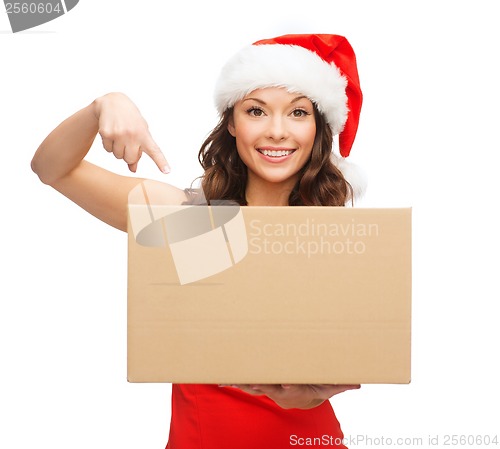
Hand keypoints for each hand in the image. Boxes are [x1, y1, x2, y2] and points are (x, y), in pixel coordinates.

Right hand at [94, 92, 169, 173]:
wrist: (113, 102)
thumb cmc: (130, 121)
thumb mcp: (139, 133)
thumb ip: (139, 151)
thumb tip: (133, 169)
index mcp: (144, 134)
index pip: (154, 151)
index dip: (161, 162)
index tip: (167, 171)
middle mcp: (132, 134)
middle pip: (130, 159)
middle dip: (128, 154)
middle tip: (127, 142)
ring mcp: (119, 133)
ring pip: (118, 156)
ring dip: (118, 150)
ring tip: (119, 135)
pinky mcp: (106, 133)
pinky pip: (107, 149)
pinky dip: (109, 145)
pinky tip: (111, 133)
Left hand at [225, 384, 360, 409]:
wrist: (300, 397)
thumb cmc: (316, 387)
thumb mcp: (330, 387)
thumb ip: (342, 384)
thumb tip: (358, 383)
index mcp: (296, 388)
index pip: (294, 388)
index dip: (291, 387)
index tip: (287, 385)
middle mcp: (279, 389)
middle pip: (270, 387)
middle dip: (261, 385)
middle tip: (252, 383)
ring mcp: (268, 387)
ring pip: (253, 386)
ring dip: (241, 383)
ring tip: (227, 380)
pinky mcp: (260, 384)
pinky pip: (245, 382)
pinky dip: (233, 381)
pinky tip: (219, 380)